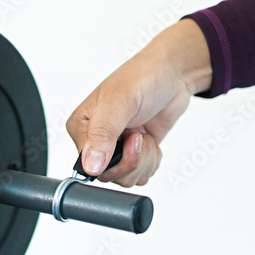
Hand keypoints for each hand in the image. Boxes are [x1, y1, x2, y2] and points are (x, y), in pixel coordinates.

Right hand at [66, 19, 211, 186]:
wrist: (173, 74)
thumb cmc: (143, 78)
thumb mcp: (119, 102)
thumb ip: (102, 134)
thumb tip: (90, 166)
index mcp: (81, 127)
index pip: (89, 166)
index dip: (115, 161)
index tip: (130, 138)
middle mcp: (95, 140)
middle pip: (109, 176)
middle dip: (133, 161)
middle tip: (140, 136)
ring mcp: (115, 148)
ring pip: (126, 178)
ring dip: (145, 160)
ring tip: (145, 135)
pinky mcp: (133, 153)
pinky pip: (140, 175)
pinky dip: (152, 162)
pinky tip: (151, 141)